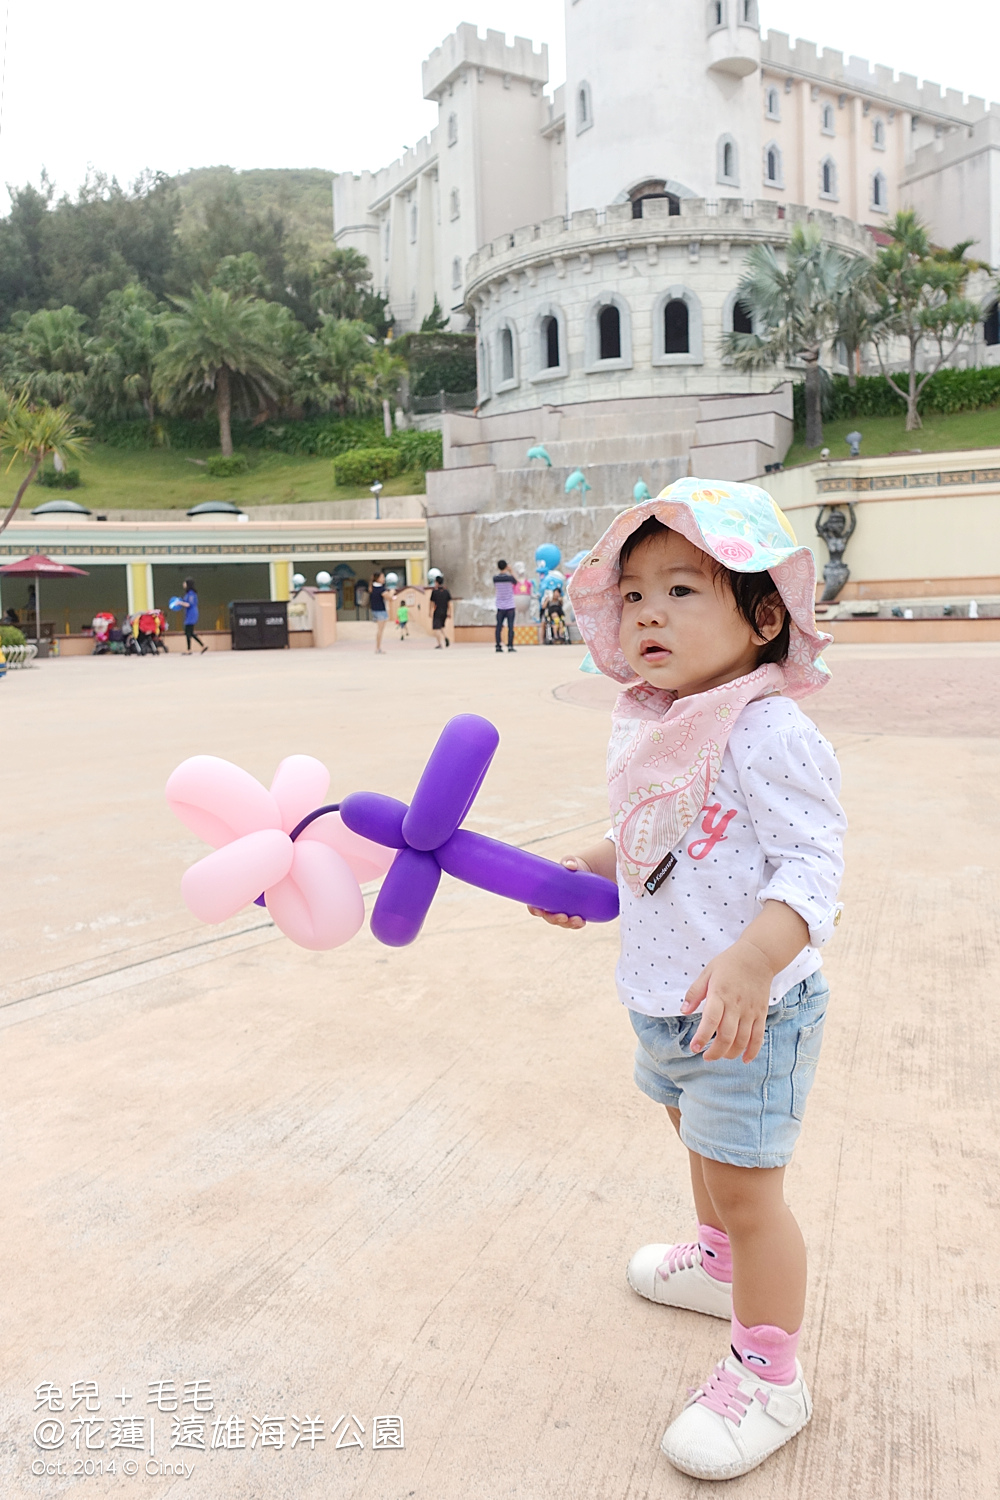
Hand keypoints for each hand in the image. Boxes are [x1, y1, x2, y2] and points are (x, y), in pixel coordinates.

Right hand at [528, 855, 591, 928]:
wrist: (584, 872)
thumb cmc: (571, 866)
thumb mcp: (569, 862)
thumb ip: (569, 861)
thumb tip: (570, 865)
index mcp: (543, 895)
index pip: (534, 906)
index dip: (534, 910)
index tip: (539, 910)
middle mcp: (551, 906)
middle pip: (548, 917)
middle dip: (554, 919)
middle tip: (563, 917)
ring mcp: (562, 911)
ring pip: (562, 922)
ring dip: (568, 924)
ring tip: (578, 920)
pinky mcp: (574, 914)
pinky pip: (574, 923)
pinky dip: (577, 924)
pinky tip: (583, 922)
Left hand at [681, 937, 772, 1062]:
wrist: (758, 956)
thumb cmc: (729, 963)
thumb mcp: (707, 972)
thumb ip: (695, 992)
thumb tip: (683, 1011)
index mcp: (720, 994)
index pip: (711, 1020)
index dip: (702, 1037)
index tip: (694, 1048)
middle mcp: (736, 1005)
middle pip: (727, 1036)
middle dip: (715, 1051)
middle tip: (706, 1057)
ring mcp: (750, 1011)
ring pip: (742, 1040)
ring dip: (731, 1053)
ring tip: (720, 1056)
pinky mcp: (761, 1013)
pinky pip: (758, 1036)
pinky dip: (752, 1051)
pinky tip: (744, 1059)